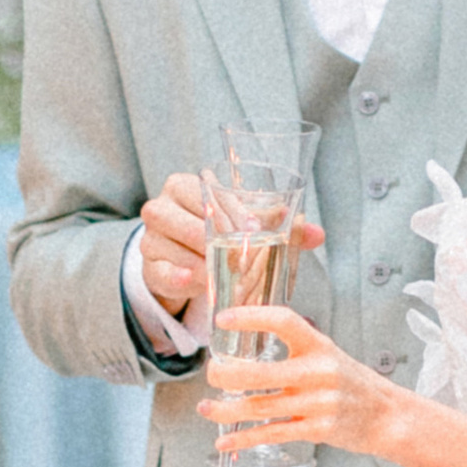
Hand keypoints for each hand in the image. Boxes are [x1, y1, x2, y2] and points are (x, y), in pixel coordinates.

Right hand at [137, 177, 319, 339]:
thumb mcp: (243, 226)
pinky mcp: (148, 266)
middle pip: (183, 219)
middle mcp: (162, 207)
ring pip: (168, 244)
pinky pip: (158, 270)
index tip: (254, 228)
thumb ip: (278, 226)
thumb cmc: (215, 234)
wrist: (183, 262)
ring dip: (197, 260)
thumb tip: (318, 234)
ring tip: (220, 271)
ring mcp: (150, 237)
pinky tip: (193, 280)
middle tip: (241, 253)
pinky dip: (176, 276)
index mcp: (184, 186)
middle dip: (213, 237)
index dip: (231, 210)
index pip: (205, 192)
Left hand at [204, 303, 402, 461]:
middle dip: (227, 375)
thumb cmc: (352, 383)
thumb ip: (294, 350)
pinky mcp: (317, 429)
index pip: (284, 321)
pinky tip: (225, 440)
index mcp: (319, 345)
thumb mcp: (328, 355)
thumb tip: (246, 348)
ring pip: (260, 407)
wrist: (388, 416)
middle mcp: (319, 371)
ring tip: (206, 408)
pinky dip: (244, 438)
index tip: (223, 319)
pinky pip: (272, 433)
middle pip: (261, 372)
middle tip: (211, 373)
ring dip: (226, 409)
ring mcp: (318, 403)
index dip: (252, 317)